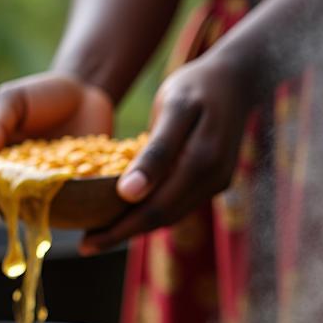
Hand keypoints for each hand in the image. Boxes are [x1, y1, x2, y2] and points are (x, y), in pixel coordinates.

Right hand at [0, 73, 113, 205]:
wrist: (86, 93)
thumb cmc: (41, 94)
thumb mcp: (13, 101)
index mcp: (1, 158)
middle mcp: (25, 178)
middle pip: (12, 200)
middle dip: (12, 208)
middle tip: (14, 212)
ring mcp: (53, 186)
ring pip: (43, 207)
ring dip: (44, 212)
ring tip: (44, 212)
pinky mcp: (80, 188)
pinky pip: (77, 201)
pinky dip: (76, 206)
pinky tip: (79, 206)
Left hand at [80, 48, 254, 252]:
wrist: (237, 79)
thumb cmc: (197, 86)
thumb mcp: (174, 107)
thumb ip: (156, 153)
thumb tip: (130, 194)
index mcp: (201, 164)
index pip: (155, 210)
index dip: (120, 230)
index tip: (85, 244)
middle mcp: (212, 181)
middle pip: (163, 219)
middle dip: (124, 234)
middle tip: (87, 244)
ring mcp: (217, 184)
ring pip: (173, 216)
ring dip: (139, 226)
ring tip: (103, 231)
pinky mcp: (216, 182)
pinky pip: (181, 204)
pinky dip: (155, 211)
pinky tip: (132, 210)